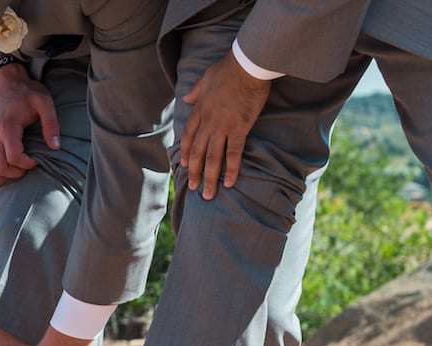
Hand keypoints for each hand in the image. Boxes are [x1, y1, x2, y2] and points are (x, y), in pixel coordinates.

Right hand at [0, 62, 58, 186]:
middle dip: (16, 173)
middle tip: (28, 166)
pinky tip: (3, 168)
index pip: (14, 157)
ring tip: (15, 170)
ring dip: (0, 176)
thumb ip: (51, 124)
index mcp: (8, 127)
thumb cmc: (27, 92)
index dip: (28, 163)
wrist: (7, 83)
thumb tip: (55, 147)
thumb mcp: (44, 102)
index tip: (37, 159)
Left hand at [179, 49, 271, 199]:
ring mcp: (222, 127)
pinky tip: (229, 183)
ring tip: (207, 194)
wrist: (247, 65)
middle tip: (193, 188)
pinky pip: (234, 153)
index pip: (188, 136)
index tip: (184, 165)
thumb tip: (185, 99)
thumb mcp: (206, 78)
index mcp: (199, 110)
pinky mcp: (239, 129)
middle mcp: (208, 122)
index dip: (185, 152)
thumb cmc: (228, 68)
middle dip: (194, 172)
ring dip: (209, 177)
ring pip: (212, 157)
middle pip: (198, 152)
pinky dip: (231, 169)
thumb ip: (195, 92)